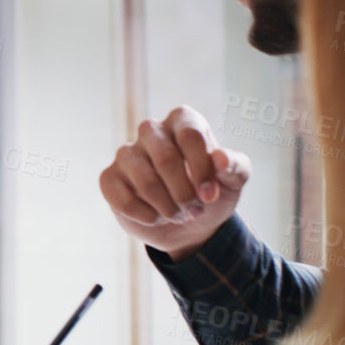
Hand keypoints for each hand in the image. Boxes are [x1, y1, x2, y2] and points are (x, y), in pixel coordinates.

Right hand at [98, 106, 249, 261]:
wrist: (188, 224)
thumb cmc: (210, 193)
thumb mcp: (232, 182)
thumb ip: (234, 167)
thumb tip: (220, 158)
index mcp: (183, 121)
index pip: (190, 135)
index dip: (202, 169)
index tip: (210, 197)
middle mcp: (151, 130)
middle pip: (165, 158)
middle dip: (184, 193)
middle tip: (194, 211)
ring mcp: (126, 153)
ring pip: (145, 180)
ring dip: (167, 207)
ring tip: (178, 215)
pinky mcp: (110, 178)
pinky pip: (123, 198)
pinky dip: (146, 216)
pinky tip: (156, 218)